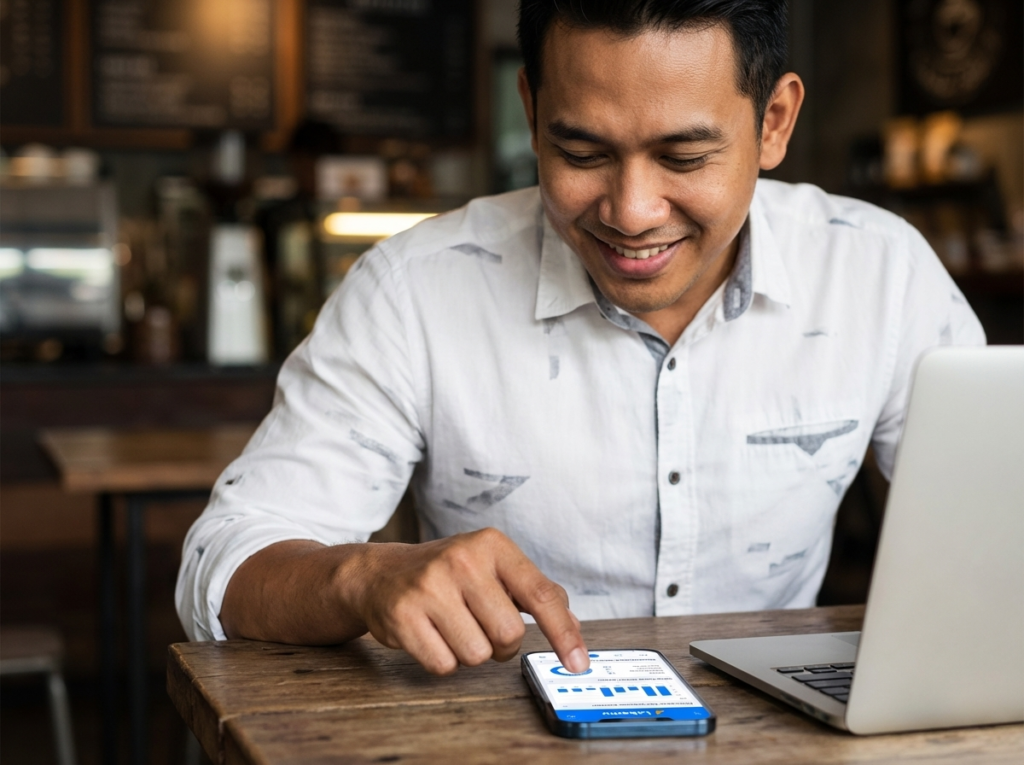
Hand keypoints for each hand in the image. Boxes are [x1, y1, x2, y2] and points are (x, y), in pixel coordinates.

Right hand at [346, 527, 588, 674]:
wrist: (381, 573)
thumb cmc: (447, 575)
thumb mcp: (492, 567)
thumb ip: (534, 593)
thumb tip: (573, 628)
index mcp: (492, 545)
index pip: (542, 595)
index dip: (564, 634)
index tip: (579, 662)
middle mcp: (462, 560)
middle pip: (509, 635)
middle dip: (500, 643)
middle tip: (480, 626)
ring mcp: (430, 587)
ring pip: (477, 655)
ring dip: (469, 652)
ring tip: (452, 627)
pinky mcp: (403, 615)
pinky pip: (444, 665)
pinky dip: (442, 660)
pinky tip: (431, 635)